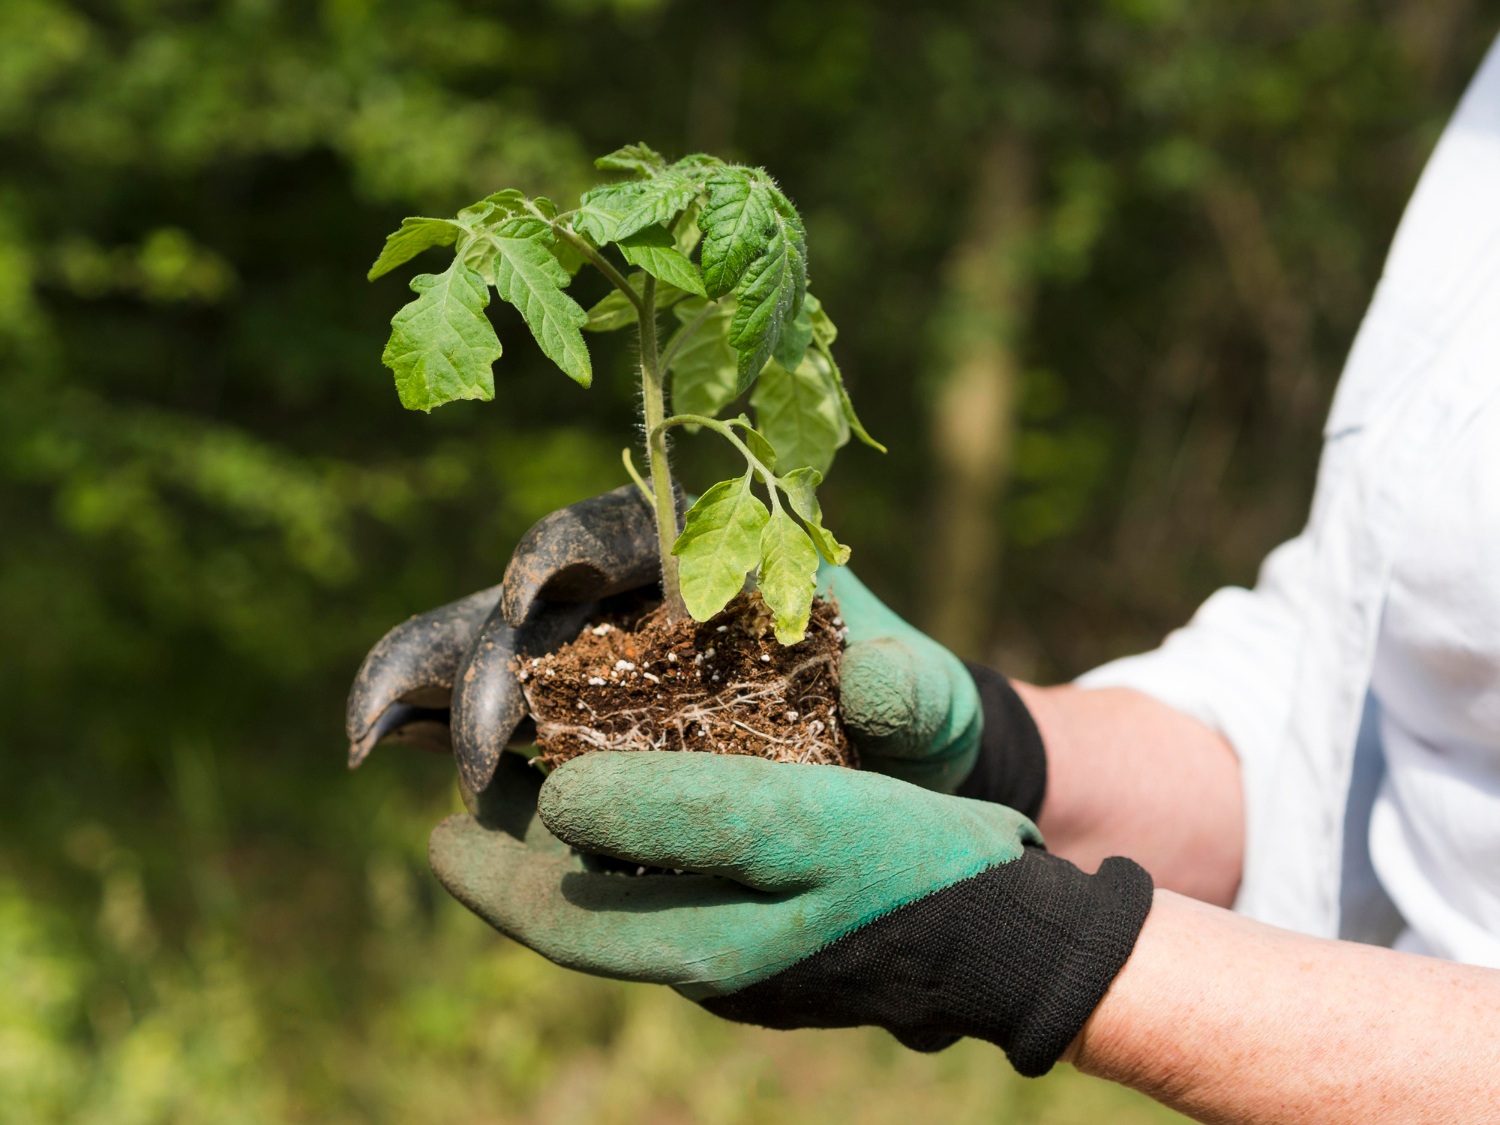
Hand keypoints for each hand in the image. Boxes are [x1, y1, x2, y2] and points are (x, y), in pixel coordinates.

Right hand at [346, 484, 1005, 796]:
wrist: (892, 778)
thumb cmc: (912, 719)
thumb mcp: (929, 704)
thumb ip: (913, 691)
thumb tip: (873, 685)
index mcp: (711, 553)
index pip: (621, 528)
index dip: (565, 547)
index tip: (535, 592)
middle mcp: (637, 595)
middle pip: (535, 599)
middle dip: (488, 655)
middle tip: (477, 745)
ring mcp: (596, 658)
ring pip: (490, 648)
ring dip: (428, 681)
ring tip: (369, 735)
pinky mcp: (572, 722)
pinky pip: (494, 712)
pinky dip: (433, 723)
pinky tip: (383, 750)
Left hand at [429, 749, 1151, 1076]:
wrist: (1012, 928)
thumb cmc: (908, 869)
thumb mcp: (791, 826)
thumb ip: (672, 812)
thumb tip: (558, 802)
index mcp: (697, 949)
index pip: (556, 922)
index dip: (487, 876)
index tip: (434, 832)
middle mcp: (709, 964)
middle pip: (588, 908)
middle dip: (527, 855)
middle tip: (485, 791)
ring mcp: (750, 954)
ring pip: (635, 895)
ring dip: (587, 843)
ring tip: (556, 779)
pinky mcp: (786, 932)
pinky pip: (687, 885)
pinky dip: (651, 841)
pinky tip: (658, 795)